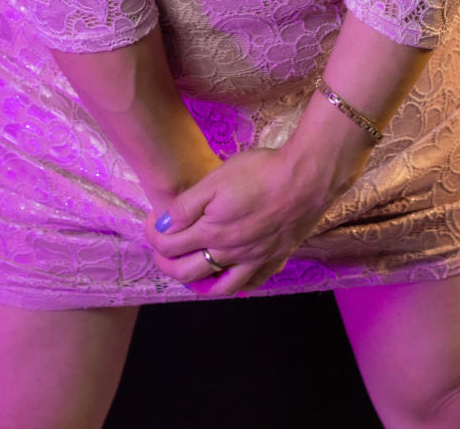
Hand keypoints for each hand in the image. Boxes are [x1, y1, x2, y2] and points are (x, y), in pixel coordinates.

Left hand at [143, 145, 338, 297]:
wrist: (306, 179)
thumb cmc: (261, 173)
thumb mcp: (216, 180)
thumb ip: (186, 206)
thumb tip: (163, 226)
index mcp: (211, 232)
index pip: (170, 245)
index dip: (153, 234)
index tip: (152, 220)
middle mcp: (230, 253)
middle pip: (187, 272)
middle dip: (166, 262)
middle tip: (162, 248)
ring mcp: (254, 260)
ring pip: (220, 287)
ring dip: (199, 282)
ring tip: (191, 271)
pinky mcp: (276, 258)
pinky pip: (251, 283)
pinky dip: (237, 285)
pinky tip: (233, 275)